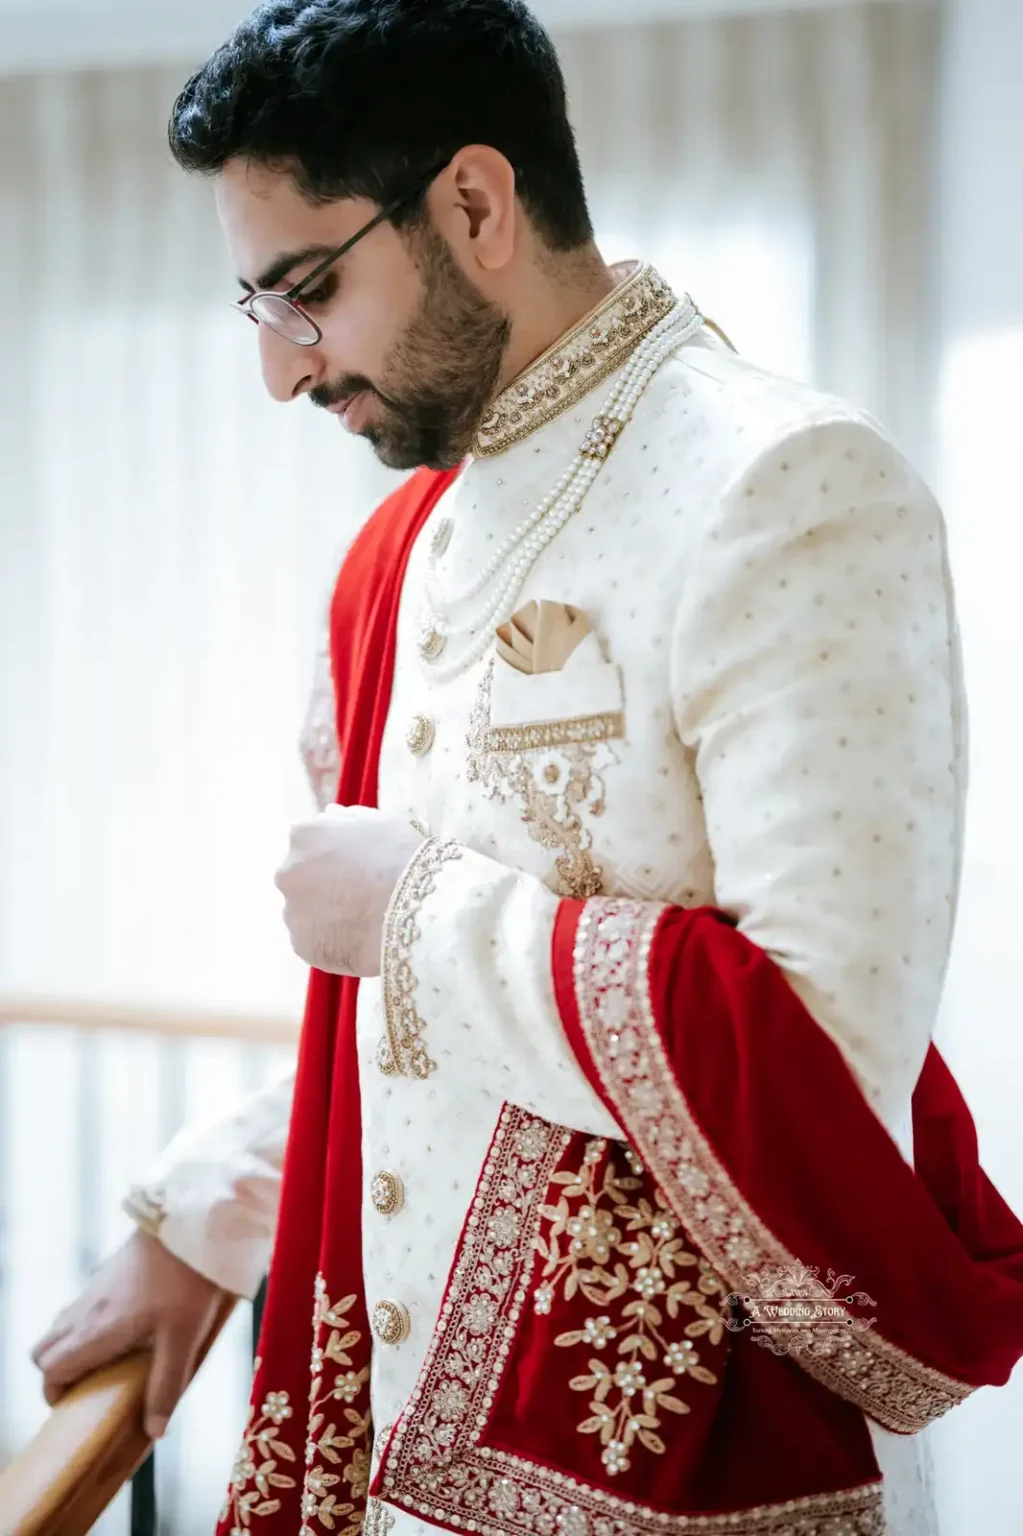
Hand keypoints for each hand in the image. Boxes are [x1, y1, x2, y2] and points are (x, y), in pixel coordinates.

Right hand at [31, 1229, 223, 1440]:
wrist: (192, 1222)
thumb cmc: (188, 1281)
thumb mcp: (184, 1340)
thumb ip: (166, 1386)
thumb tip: (153, 1432)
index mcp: (97, 1330)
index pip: (50, 1369)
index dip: (54, 1393)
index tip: (77, 1404)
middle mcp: (86, 1309)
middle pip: (45, 1349)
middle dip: (56, 1373)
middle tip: (90, 1385)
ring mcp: (94, 1287)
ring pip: (61, 1325)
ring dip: (71, 1347)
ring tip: (108, 1358)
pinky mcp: (107, 1271)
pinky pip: (80, 1306)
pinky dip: (86, 1324)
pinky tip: (124, 1324)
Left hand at [275, 806, 423, 975]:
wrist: (414, 910)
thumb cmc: (404, 859)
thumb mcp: (381, 823)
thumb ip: (348, 819)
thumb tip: (329, 815)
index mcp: (304, 834)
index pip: (309, 843)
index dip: (335, 856)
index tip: (357, 867)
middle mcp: (287, 871)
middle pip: (301, 877)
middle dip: (324, 885)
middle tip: (360, 894)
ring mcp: (291, 911)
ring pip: (305, 911)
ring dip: (326, 913)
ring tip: (364, 919)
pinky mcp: (301, 945)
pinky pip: (314, 941)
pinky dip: (331, 941)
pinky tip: (360, 938)